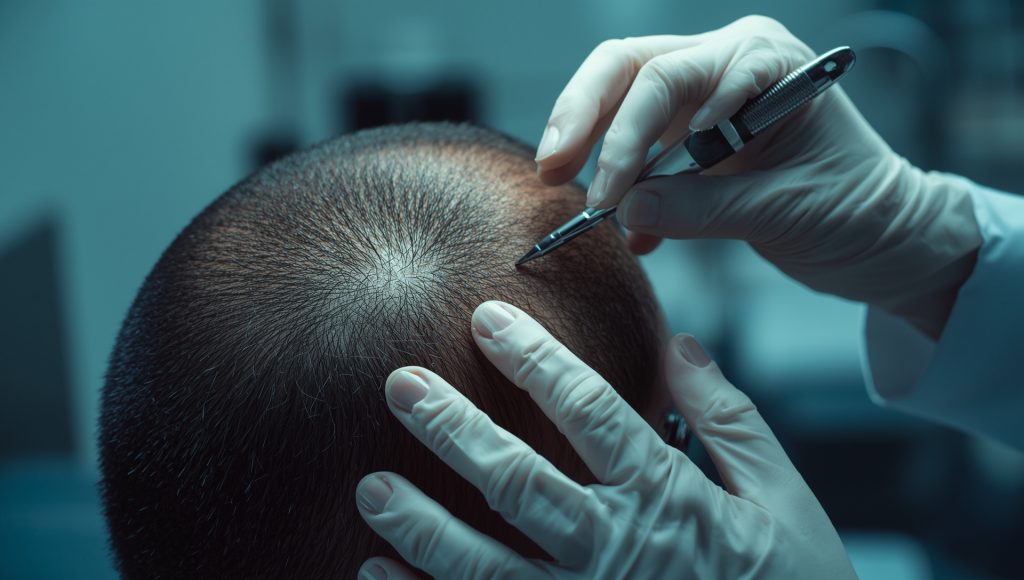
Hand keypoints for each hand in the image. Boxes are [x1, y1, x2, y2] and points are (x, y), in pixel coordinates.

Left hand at [354, 301, 854, 578]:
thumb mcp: (782, 497)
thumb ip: (728, 419)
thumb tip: (679, 344)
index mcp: (669, 500)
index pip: (593, 414)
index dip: (537, 360)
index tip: (487, 317)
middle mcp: (618, 552)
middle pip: (521, 483)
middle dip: (455, 431)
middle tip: (400, 385)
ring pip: (487, 567)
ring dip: (422, 526)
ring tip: (371, 488)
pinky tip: (377, 573)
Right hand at [535, 16, 981, 337]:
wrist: (888, 239)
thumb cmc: (859, 210)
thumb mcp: (783, 211)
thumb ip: (702, 209)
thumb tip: (625, 211)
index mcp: (762, 59)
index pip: (667, 79)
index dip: (625, 136)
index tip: (607, 197)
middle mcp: (729, 64)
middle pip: (629, 69)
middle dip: (584, 118)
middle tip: (552, 170)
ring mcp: (709, 98)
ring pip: (623, 101)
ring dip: (592, 147)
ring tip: (574, 198)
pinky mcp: (696, 139)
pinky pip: (640, 149)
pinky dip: (626, 186)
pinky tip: (632, 233)